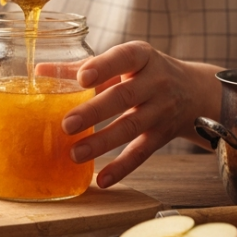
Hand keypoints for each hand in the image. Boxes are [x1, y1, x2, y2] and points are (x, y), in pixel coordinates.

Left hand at [60, 42, 222, 188]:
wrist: (195, 92)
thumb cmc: (146, 72)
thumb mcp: (124, 62)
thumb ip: (84, 66)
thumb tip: (40, 73)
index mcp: (142, 56)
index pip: (124, 58)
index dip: (104, 67)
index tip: (82, 77)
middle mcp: (156, 82)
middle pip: (125, 97)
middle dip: (95, 111)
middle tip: (67, 124)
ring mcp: (161, 110)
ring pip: (131, 127)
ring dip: (102, 142)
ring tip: (75, 153)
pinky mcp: (162, 135)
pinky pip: (142, 152)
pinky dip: (122, 167)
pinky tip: (101, 179)